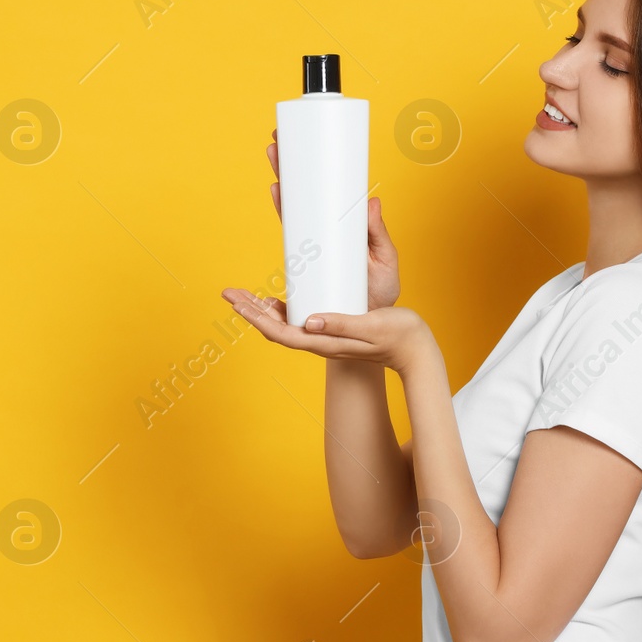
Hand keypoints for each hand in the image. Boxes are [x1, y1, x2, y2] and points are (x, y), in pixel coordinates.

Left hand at [216, 290, 437, 374]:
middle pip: (274, 328)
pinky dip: (280, 310)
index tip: (238, 302)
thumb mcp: (370, 327)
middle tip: (228, 292)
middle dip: (249, 310)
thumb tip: (310, 321)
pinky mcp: (330, 328)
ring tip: (241, 295)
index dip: (256, 318)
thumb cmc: (397, 336)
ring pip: (282, 325)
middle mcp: (319, 340)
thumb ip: (341, 325)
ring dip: (260, 310)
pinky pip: (297, 321)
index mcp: (324, 341)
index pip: (280, 332)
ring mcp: (323, 335)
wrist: (414, 349)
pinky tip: (273, 300)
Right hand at [267, 128, 401, 309]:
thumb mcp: (385, 259)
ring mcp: (310, 249)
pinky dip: (282, 211)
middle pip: (301, 195)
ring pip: (292, 211)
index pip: (323, 192)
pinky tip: (277, 191)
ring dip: (282, 185)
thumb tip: (374, 202)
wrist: (369, 329)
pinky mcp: (302, 268)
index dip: (312, 169)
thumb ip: (378, 234)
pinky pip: (288, 237)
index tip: (303, 142)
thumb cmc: (379, 294)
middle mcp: (321, 235)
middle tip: (279, 143)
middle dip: (289, 167)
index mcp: (340, 229)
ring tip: (274, 161)